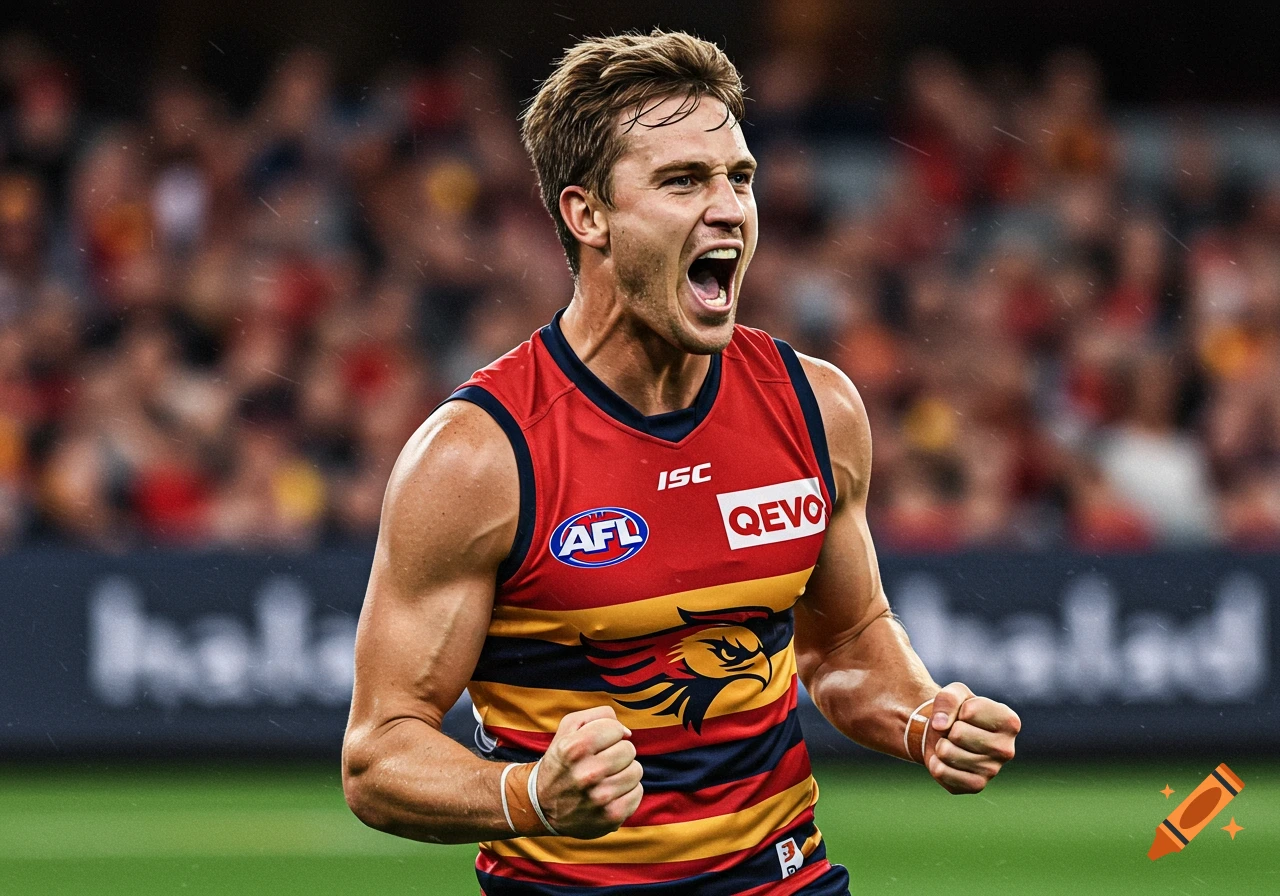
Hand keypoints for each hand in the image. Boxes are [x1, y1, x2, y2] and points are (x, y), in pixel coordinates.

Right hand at [535, 706, 644, 837]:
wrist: (541, 805)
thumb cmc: (561, 760)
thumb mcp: (568, 728)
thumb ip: (600, 716)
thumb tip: (627, 733)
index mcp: (575, 748)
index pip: (616, 729)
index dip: (609, 734)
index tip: (597, 744)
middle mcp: (587, 774)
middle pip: (629, 750)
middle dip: (618, 753)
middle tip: (602, 762)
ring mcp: (600, 798)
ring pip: (636, 771)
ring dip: (624, 772)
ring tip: (606, 778)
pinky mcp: (610, 817)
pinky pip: (637, 793)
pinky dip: (627, 791)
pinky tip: (611, 793)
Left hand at [924, 682, 1019, 793]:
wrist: (948, 735)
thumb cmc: (957, 711)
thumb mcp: (955, 693)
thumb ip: (948, 699)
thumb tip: (940, 725)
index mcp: (1009, 722)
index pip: (969, 711)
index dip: (958, 709)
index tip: (965, 714)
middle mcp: (1006, 749)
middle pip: (958, 733)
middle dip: (948, 729)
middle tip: (956, 732)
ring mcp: (993, 770)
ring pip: (947, 753)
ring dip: (940, 745)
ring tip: (952, 744)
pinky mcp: (976, 786)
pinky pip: (942, 772)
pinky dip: (935, 763)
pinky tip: (946, 760)